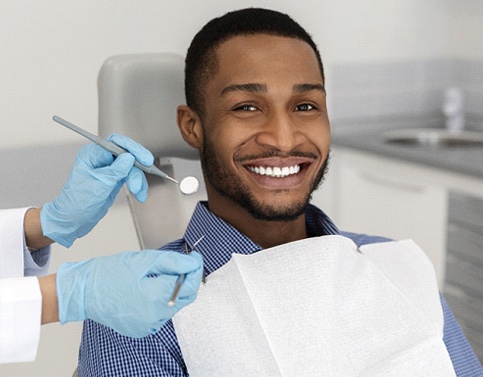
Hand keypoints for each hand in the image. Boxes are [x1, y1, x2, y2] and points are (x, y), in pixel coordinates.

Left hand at [40, 134, 153, 246]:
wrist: (73, 220)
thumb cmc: (77, 203)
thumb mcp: (99, 185)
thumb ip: (116, 170)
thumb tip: (130, 157)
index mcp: (92, 154)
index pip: (116, 143)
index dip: (133, 149)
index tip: (144, 160)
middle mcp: (101, 159)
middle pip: (127, 155)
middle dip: (137, 168)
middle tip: (146, 175)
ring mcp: (109, 169)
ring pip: (132, 167)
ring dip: (138, 180)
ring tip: (139, 192)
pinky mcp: (115, 179)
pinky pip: (131, 177)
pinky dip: (138, 185)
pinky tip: (140, 194)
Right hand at [56, 249, 202, 337]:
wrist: (82, 292)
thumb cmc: (108, 273)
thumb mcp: (144, 260)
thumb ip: (173, 262)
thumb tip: (193, 263)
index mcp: (156, 297)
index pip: (190, 284)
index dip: (196, 268)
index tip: (195, 257)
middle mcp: (155, 316)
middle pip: (186, 297)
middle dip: (187, 280)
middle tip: (182, 264)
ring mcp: (148, 326)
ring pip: (174, 306)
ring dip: (174, 290)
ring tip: (158, 276)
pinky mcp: (142, 330)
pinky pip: (161, 315)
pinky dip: (161, 302)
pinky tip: (148, 290)